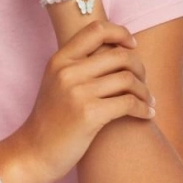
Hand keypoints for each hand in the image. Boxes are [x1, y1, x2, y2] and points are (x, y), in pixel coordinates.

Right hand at [13, 21, 154, 182]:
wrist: (34, 152)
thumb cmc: (51, 118)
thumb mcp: (56, 81)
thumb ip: (78, 63)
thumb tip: (115, 50)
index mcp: (59, 59)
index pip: (96, 30)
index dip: (120, 32)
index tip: (131, 45)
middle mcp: (67, 71)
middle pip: (119, 55)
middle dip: (139, 67)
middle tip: (143, 81)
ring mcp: (77, 92)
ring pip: (127, 78)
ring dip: (145, 91)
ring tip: (148, 101)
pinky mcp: (89, 114)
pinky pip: (128, 102)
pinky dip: (144, 108)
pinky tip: (147, 114)